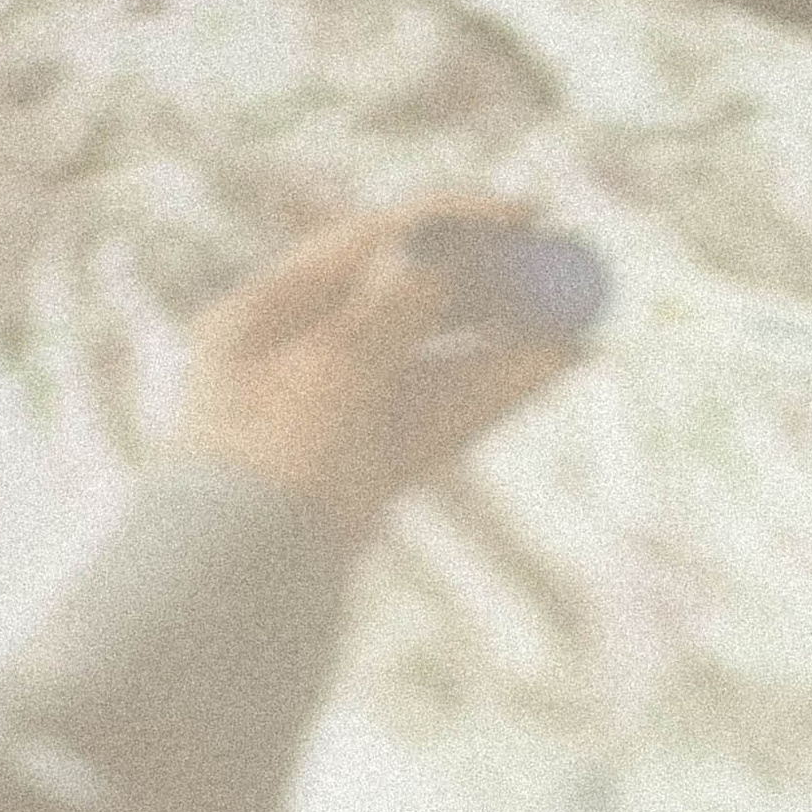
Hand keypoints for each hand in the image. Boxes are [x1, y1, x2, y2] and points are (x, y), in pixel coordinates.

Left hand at [173, 203, 572, 543]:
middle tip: (561, 272)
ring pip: (431, 365)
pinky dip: (490, 391)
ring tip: (576, 330)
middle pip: (404, 302)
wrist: (235, 598)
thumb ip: (393, 306)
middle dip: (486, 287)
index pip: (370, 244)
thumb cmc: (267, 471)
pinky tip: (546, 368)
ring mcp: (334, 420)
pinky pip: (435, 419)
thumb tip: (442, 251)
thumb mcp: (331, 371)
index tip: (528, 214)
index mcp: (264, 314)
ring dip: (502, 344)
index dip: (452, 223)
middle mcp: (297, 358)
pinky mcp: (364, 476)